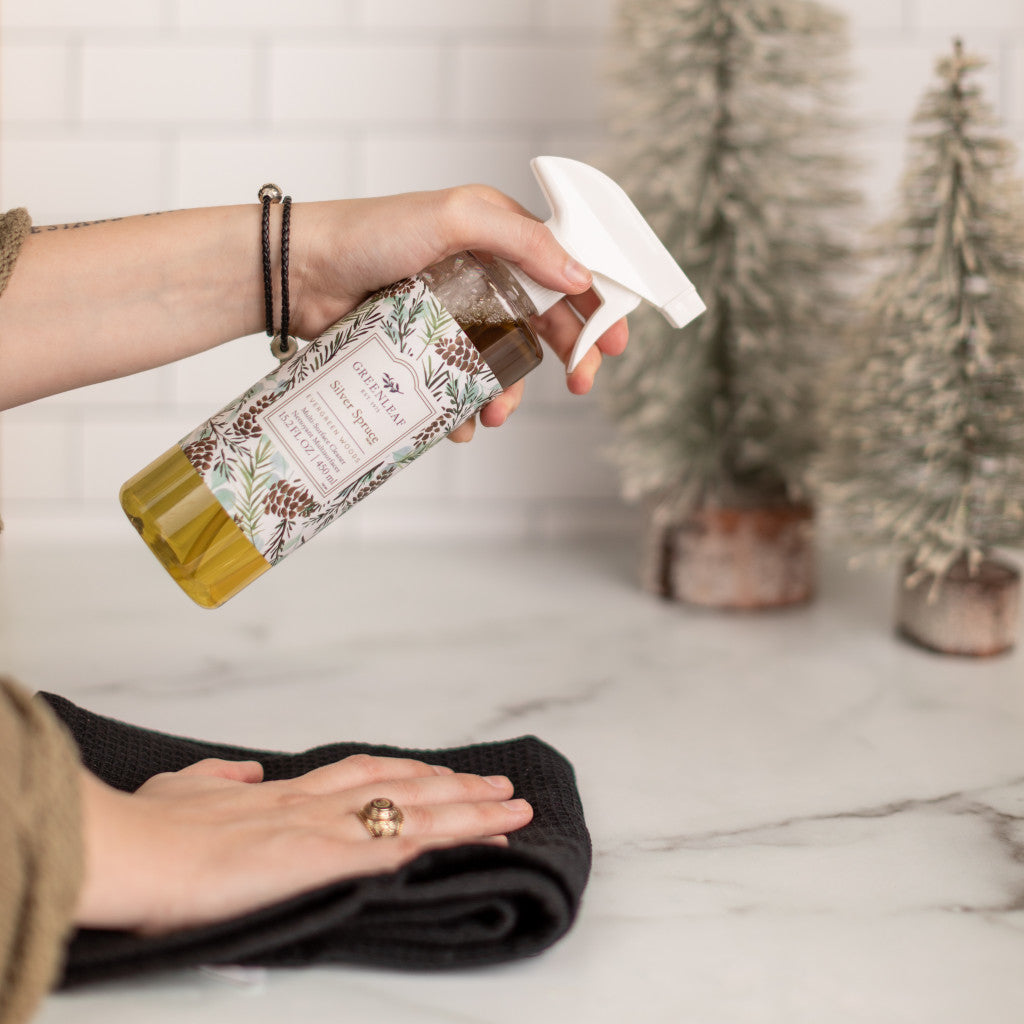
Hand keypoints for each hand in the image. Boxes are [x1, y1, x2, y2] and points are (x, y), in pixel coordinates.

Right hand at [75, 754, 531, 934]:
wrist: (128, 849)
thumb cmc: (145, 829)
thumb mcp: (183, 789)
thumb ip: (220, 777)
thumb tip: (249, 769)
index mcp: (283, 792)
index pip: (365, 776)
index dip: (410, 775)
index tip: (442, 776)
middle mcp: (315, 803)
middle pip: (405, 788)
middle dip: (458, 789)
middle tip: (503, 788)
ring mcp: (323, 828)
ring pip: (416, 813)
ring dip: (472, 811)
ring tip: (516, 810)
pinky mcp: (323, 860)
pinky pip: (400, 850)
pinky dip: (445, 844)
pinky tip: (479, 843)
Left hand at [291, 186, 629, 442]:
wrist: (302, 274)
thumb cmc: (372, 233)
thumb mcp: (455, 219)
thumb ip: (523, 240)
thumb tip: (579, 277)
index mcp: (499, 239)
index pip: (565, 271)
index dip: (597, 304)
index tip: (615, 341)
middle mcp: (483, 277)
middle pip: (546, 323)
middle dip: (570, 356)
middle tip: (583, 384)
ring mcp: (455, 317)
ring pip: (505, 364)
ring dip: (512, 393)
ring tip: (498, 412)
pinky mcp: (426, 352)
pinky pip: (461, 387)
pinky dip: (467, 410)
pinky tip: (461, 423)